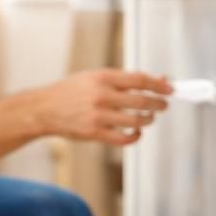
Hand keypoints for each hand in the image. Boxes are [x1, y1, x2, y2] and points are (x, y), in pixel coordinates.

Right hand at [33, 68, 171, 145]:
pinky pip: (123, 138)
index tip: (170, 89)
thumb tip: (156, 79)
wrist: (45, 108)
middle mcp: (101, 95)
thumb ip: (123, 79)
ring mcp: (98, 115)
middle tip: (163, 105)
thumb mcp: (95, 77)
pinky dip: (135, 136)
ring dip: (148, 119)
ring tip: (149, 117)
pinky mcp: (94, 133)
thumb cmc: (72, 91)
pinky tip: (137, 132)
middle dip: (158, 104)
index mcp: (103, 77)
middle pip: (142, 100)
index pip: (140, 79)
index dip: (159, 85)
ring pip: (136, 120)